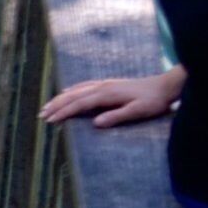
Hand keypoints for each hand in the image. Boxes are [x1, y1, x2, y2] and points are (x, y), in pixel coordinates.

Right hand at [40, 72, 181, 126]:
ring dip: (61, 97)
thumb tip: (96, 123)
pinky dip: (73, 89)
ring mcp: (106, 84)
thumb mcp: (137, 111)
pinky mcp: (110, 84)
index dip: (64, 112)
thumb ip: (117, 116)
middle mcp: (103, 87)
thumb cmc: (153, 101)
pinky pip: (85, 85)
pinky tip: (67, 91)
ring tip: (48, 105)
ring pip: (77, 89)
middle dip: (56, 104)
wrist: (166, 86)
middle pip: (74, 95)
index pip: (80, 104)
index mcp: (107, 94)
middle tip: (41, 114)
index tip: (50, 120)